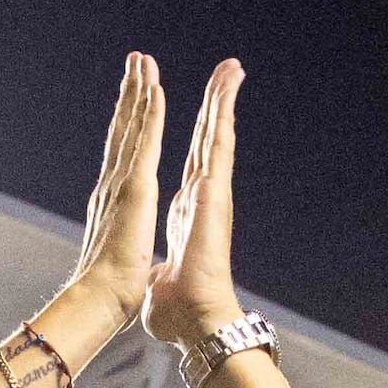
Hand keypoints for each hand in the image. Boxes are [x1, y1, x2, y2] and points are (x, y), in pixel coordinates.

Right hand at [64, 53, 165, 325]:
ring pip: (132, 126)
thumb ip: (115, 246)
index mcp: (113, 202)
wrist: (100, 299)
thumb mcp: (116, 260)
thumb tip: (112, 253)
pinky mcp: (134, 187)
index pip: (124, 154)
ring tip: (143, 61)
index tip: (134, 99)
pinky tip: (155, 89)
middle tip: (136, 62)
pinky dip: (150, 114)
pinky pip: (145, 141)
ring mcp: (122, 182)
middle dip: (129, 94)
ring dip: (138, 91)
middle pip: (123, 129)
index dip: (129, 125)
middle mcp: (113, 184)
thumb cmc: (108, 291)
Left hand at [144, 58, 244, 346]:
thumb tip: (155, 282)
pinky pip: (219, 144)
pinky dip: (222, 115)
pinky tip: (226, 89)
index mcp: (188, 212)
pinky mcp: (215, 192)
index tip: (200, 111)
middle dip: (215, 104)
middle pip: (209, 140)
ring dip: (223, 99)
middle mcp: (203, 197)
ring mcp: (211, 192)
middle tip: (227, 71)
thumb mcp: (159, 279)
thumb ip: (158, 271)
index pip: (189, 163)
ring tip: (232, 67)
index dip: (194, 135)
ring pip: (218, 135)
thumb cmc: (176, 309)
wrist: (193, 320)